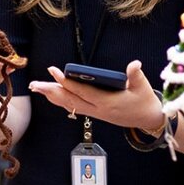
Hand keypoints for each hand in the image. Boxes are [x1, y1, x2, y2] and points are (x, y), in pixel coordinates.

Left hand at [29, 60, 163, 130]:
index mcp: (107, 103)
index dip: (67, 82)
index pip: (82, 92)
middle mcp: (97, 110)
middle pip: (70, 101)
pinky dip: (62, 101)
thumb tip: (134, 64)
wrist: (149, 120)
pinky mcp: (96, 113)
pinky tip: (53, 96)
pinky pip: (75, 107)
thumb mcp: (143, 87)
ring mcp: (96, 113)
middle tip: (34, 84)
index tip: (53, 71)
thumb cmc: (145, 101)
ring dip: (53, 97)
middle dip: (51, 91)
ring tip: (37, 88)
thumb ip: (136, 75)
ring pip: (70, 105)